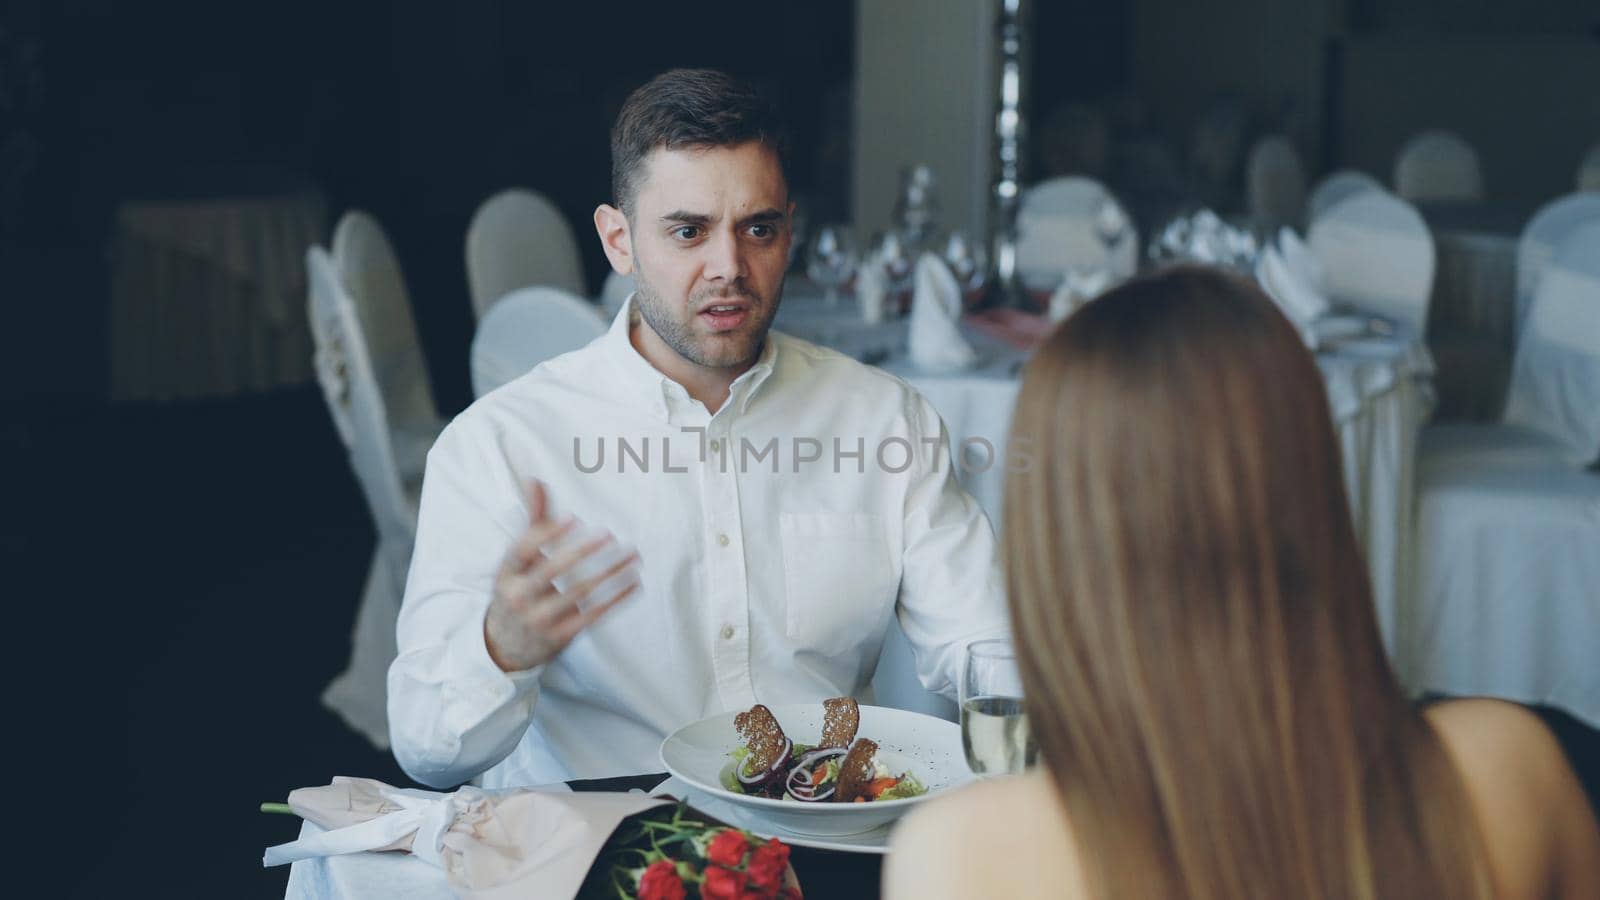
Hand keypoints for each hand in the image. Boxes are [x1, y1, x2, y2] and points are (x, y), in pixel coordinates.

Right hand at [483, 480, 639, 671]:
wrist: (504, 645)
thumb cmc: (519, 588)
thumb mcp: (518, 560)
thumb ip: (534, 521)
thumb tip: (535, 479)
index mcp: (506, 573)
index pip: (522, 550)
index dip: (546, 534)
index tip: (573, 517)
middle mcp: (519, 596)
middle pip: (549, 572)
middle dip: (580, 552)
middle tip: (608, 534)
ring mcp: (539, 619)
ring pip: (578, 594)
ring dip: (609, 574)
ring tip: (633, 556)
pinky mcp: (559, 636)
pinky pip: (592, 616)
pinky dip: (616, 600)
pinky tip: (634, 583)